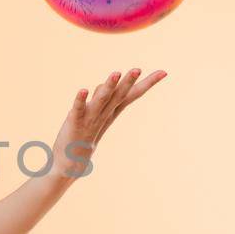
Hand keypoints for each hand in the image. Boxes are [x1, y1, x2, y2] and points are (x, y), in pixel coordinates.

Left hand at [50, 68, 167, 181]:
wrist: (71, 164)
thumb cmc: (84, 137)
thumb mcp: (97, 115)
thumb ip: (102, 99)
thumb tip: (107, 84)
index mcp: (111, 112)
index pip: (131, 95)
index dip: (147, 83)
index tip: (163, 72)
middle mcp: (103, 115)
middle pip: (119, 96)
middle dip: (128, 82)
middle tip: (138, 69)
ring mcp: (90, 120)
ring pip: (101, 100)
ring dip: (108, 86)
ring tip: (116, 73)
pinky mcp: (74, 123)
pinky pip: (78, 109)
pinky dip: (80, 100)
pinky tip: (83, 90)